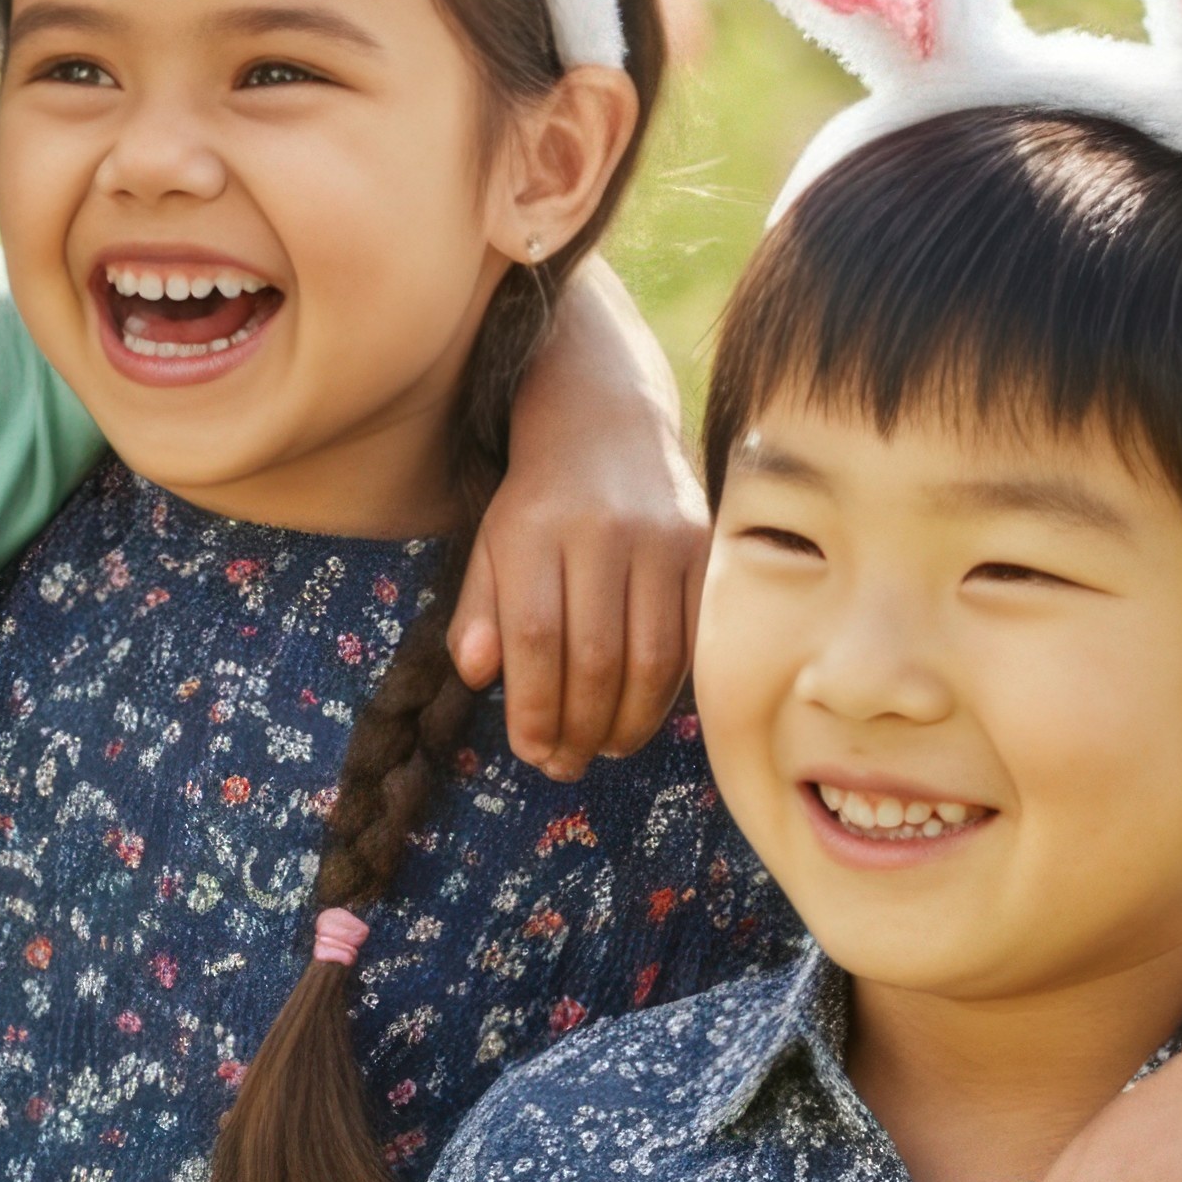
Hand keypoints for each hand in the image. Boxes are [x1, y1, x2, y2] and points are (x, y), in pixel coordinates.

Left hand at [450, 273, 702, 775]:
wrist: (606, 418)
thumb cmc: (537, 498)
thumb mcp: (491, 542)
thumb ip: (479, 608)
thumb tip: (476, 674)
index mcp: (534, 530)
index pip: (536, 639)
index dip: (533, 708)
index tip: (530, 752)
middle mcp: (602, 532)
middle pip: (597, 656)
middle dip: (580, 726)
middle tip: (566, 763)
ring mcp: (662, 538)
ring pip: (653, 656)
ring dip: (630, 720)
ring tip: (605, 747)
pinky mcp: (705, 546)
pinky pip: (695, 636)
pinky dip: (672, 687)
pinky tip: (647, 711)